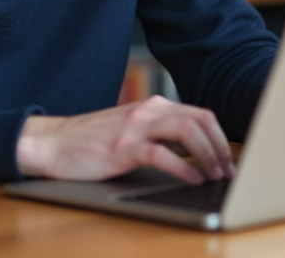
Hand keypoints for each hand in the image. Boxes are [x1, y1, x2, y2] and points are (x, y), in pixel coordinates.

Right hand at [16, 96, 235, 184]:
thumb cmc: (94, 141)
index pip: (201, 114)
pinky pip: (162, 154)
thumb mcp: (133, 129)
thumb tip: (198, 153)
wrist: (54, 143)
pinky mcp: (123, 147)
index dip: (221, 138)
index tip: (230, 160)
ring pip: (187, 131)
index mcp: (154, 106)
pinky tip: (193, 179)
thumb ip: (160, 133)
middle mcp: (148, 111)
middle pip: (201, 120)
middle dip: (221, 146)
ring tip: (215, 175)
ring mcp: (135, 127)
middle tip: (229, 170)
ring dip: (209, 155)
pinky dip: (184, 167)